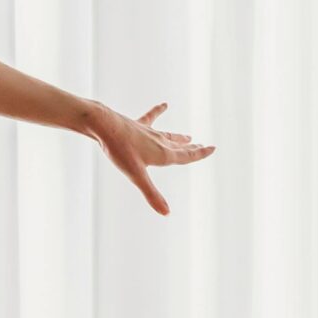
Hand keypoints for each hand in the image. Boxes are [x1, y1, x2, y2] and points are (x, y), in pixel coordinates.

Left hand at [84, 100, 214, 215]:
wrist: (105, 127)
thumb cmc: (121, 151)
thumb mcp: (136, 176)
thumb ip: (151, 194)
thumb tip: (167, 213)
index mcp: (162, 154)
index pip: (186, 155)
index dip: (200, 154)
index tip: (212, 148)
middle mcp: (159, 142)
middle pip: (179, 146)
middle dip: (192, 148)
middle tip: (203, 145)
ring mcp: (148, 132)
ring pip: (167, 135)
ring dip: (178, 137)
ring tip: (188, 136)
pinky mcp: (137, 125)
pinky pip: (151, 117)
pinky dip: (158, 111)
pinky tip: (164, 104)